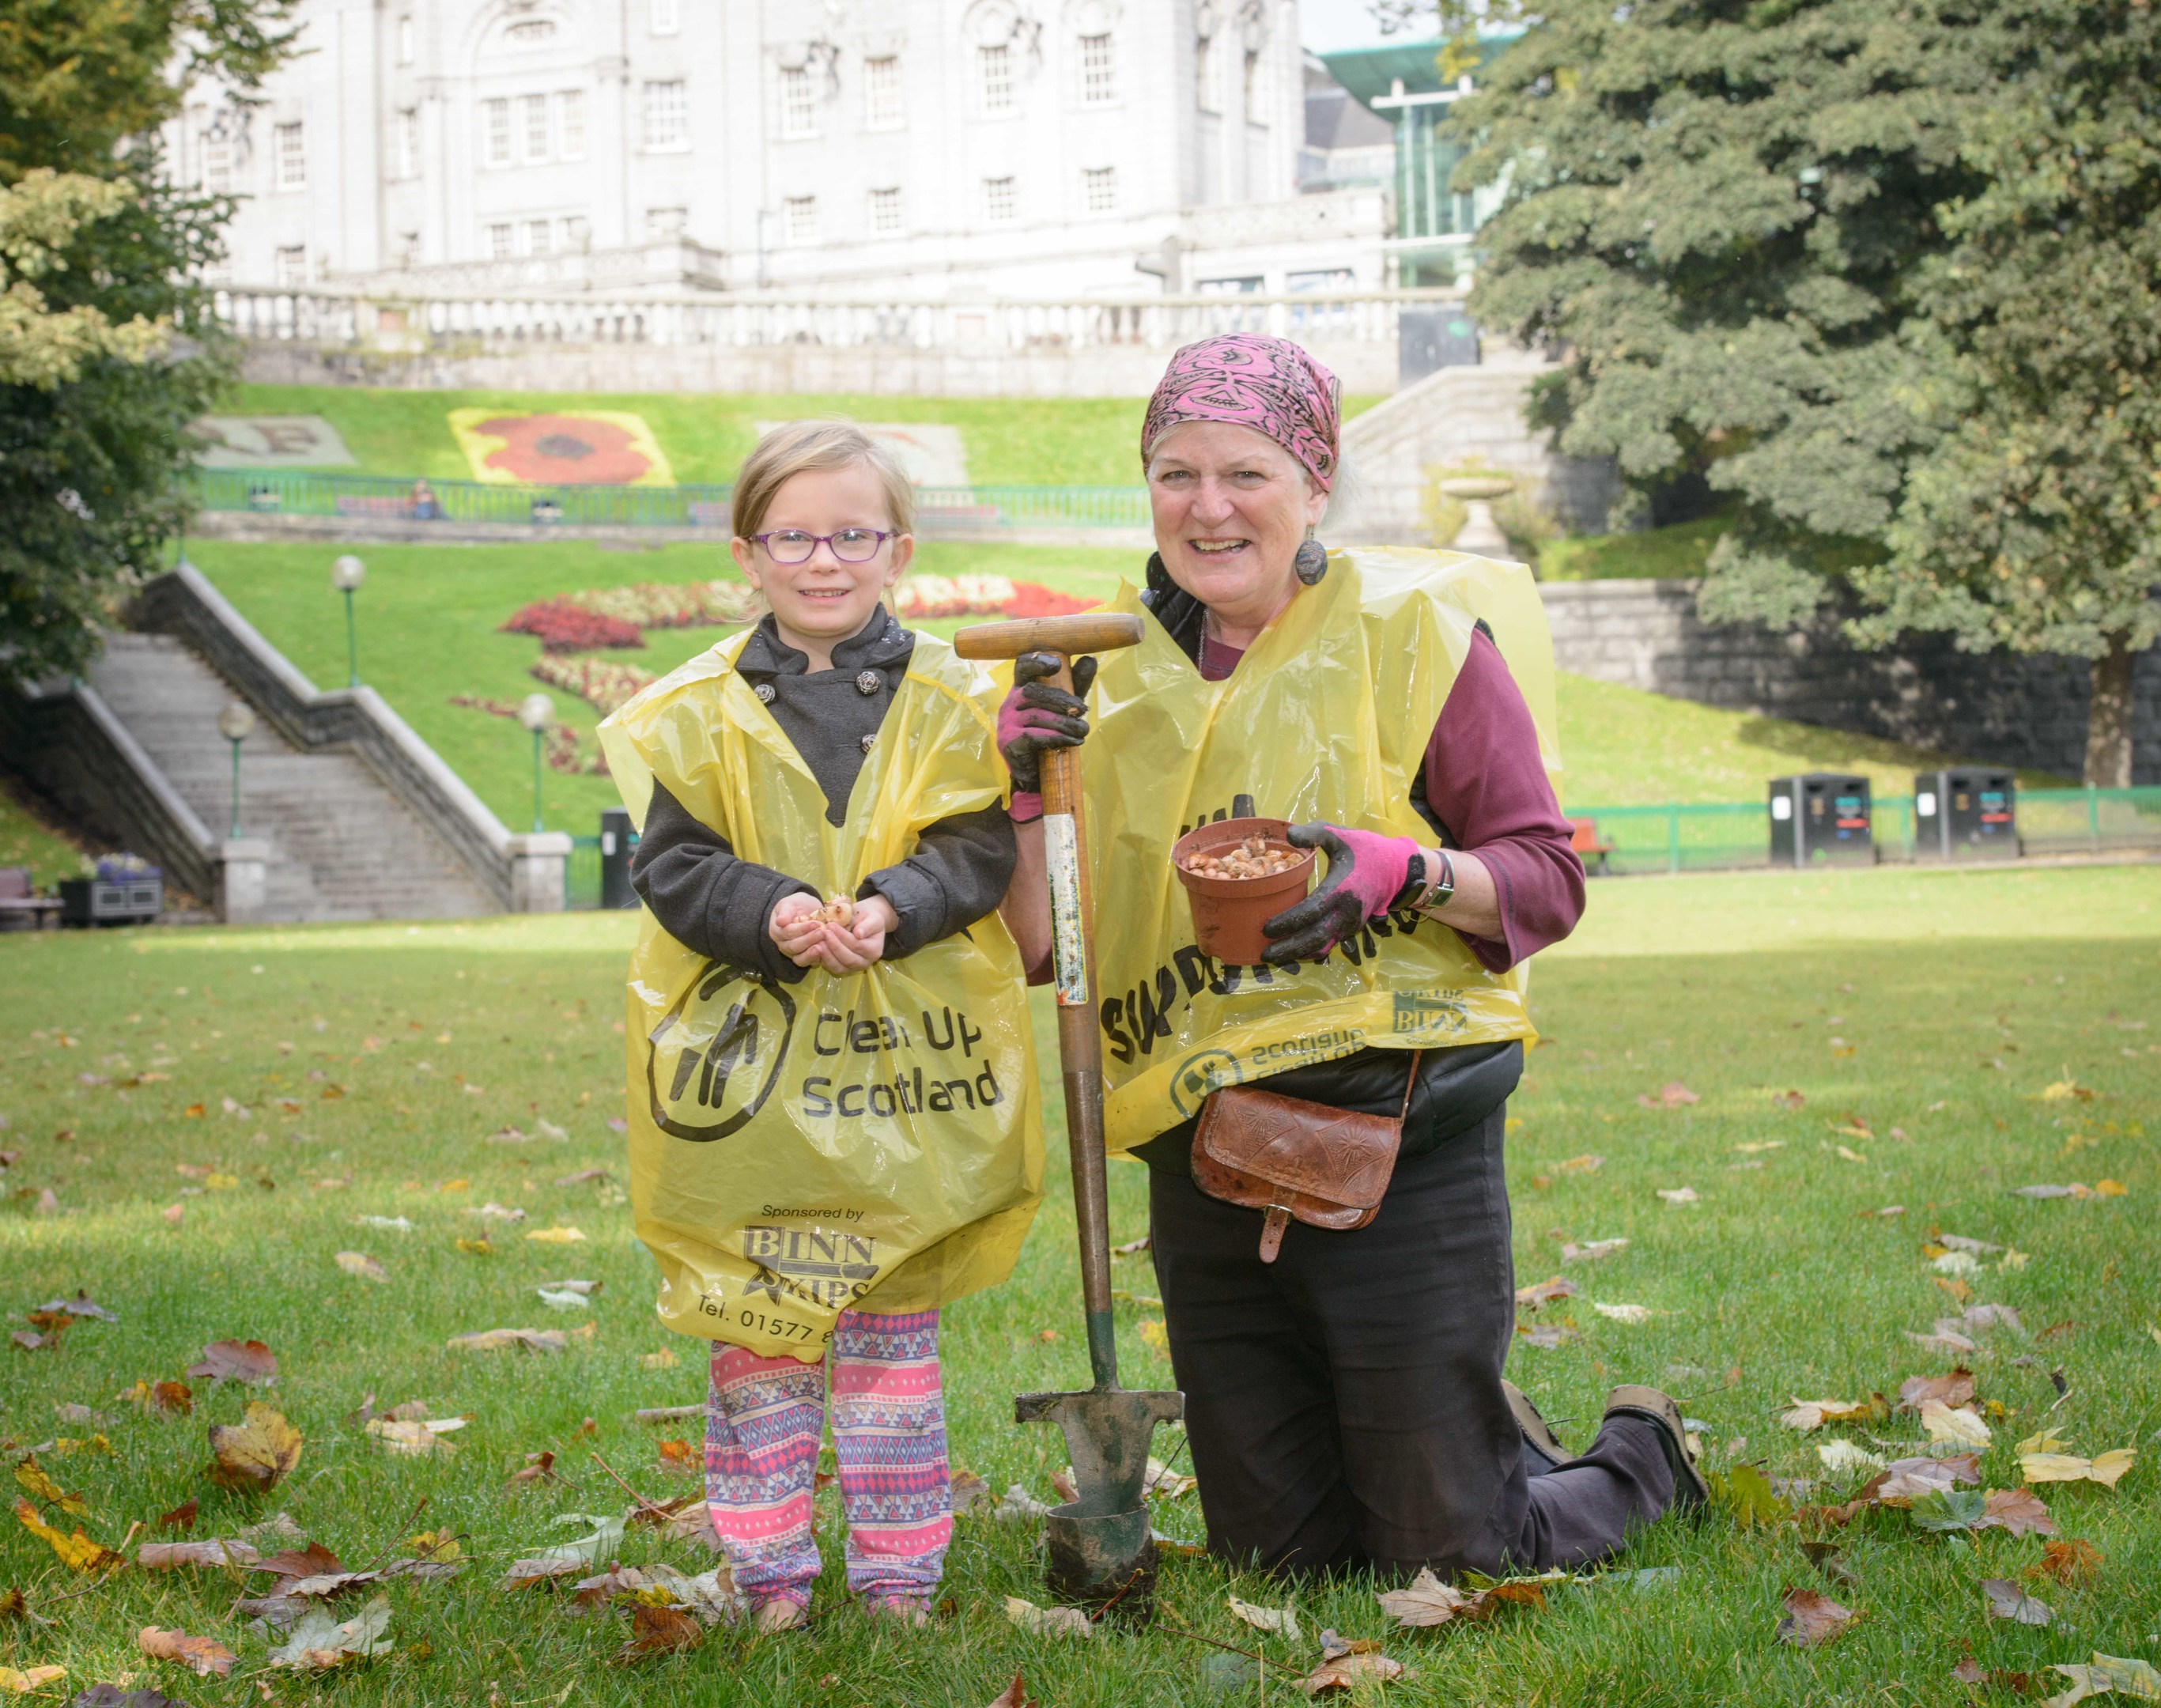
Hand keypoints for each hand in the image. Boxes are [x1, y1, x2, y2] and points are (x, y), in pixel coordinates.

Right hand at [768, 892, 826, 969]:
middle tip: (822, 932)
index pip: (787, 932)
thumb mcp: (789, 903)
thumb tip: (780, 922)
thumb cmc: (796, 905)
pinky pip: (809, 962)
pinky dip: (817, 959)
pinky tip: (826, 952)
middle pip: (794, 946)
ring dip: (811, 954)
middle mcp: (784, 945)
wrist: (806, 910)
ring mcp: (794, 953)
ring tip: (822, 946)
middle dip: (809, 940)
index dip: (801, 929)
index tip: (815, 923)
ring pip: (800, 959)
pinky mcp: (805, 958)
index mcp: (777, 931)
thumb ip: (785, 911)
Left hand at [817, 894, 894, 973]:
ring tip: (818, 941)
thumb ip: (868, 925)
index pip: (858, 946)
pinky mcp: (844, 969)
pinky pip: (833, 968)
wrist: (864, 922)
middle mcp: (865, 962)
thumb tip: (859, 934)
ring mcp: (854, 968)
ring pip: (839, 967)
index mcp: (874, 950)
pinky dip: (824, 960)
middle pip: (848, 958)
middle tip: (823, 932)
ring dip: (827, 955)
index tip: (831, 925)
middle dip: (834, 946)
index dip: (843, 937)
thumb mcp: (873, 917)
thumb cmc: (868, 917)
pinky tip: (817, 948)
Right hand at [998, 652, 1097, 802]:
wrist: (1037, 773)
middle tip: (1083, 711)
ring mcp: (1006, 722)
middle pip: (1033, 691)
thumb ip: (1076, 684)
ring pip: (1036, 715)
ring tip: (1083, 730)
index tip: (1057, 665)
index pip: (1022, 667)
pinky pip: (1033, 736)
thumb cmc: (1050, 733)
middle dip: (1062, 701)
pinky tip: (1074, 742)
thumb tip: (1089, 659)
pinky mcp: (1008, 742)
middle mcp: (1009, 703)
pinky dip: (1057, 738)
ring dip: (1064, 723)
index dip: (1037, 661)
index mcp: (1021, 689)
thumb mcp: (1066, 706)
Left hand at [1260, 823, 1417, 963]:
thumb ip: (1314, 833)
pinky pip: (1329, 945)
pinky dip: (1311, 952)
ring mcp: (1351, 924)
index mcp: (1341, 889)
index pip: (1311, 911)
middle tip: (1265, 955)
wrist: (1397, 870)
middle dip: (1289, 949)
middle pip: (1315, 938)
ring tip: (1275, 959)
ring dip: (1299, 955)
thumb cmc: (1366, 850)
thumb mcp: (1340, 835)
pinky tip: (1293, 954)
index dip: (1288, 922)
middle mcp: (1347, 912)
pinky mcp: (1352, 929)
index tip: (1266, 928)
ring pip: (1323, 947)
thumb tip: (1289, 835)